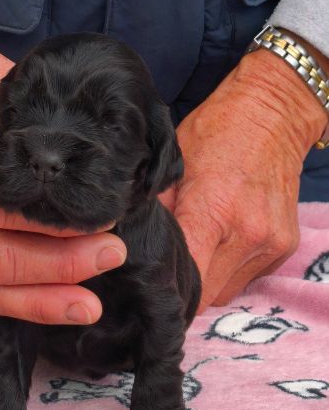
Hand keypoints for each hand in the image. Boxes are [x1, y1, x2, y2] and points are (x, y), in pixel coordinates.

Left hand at [160, 42, 326, 311]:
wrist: (275, 113)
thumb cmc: (218, 131)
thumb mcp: (174, 164)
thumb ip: (156, 210)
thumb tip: (125, 244)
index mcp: (214, 213)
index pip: (186, 281)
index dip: (163, 289)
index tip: (146, 287)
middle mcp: (247, 235)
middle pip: (205, 296)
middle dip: (182, 287)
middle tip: (164, 267)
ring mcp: (270, 243)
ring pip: (226, 292)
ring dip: (207, 279)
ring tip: (195, 248)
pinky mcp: (285, 247)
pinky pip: (247, 278)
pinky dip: (230, 268)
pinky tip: (220, 241)